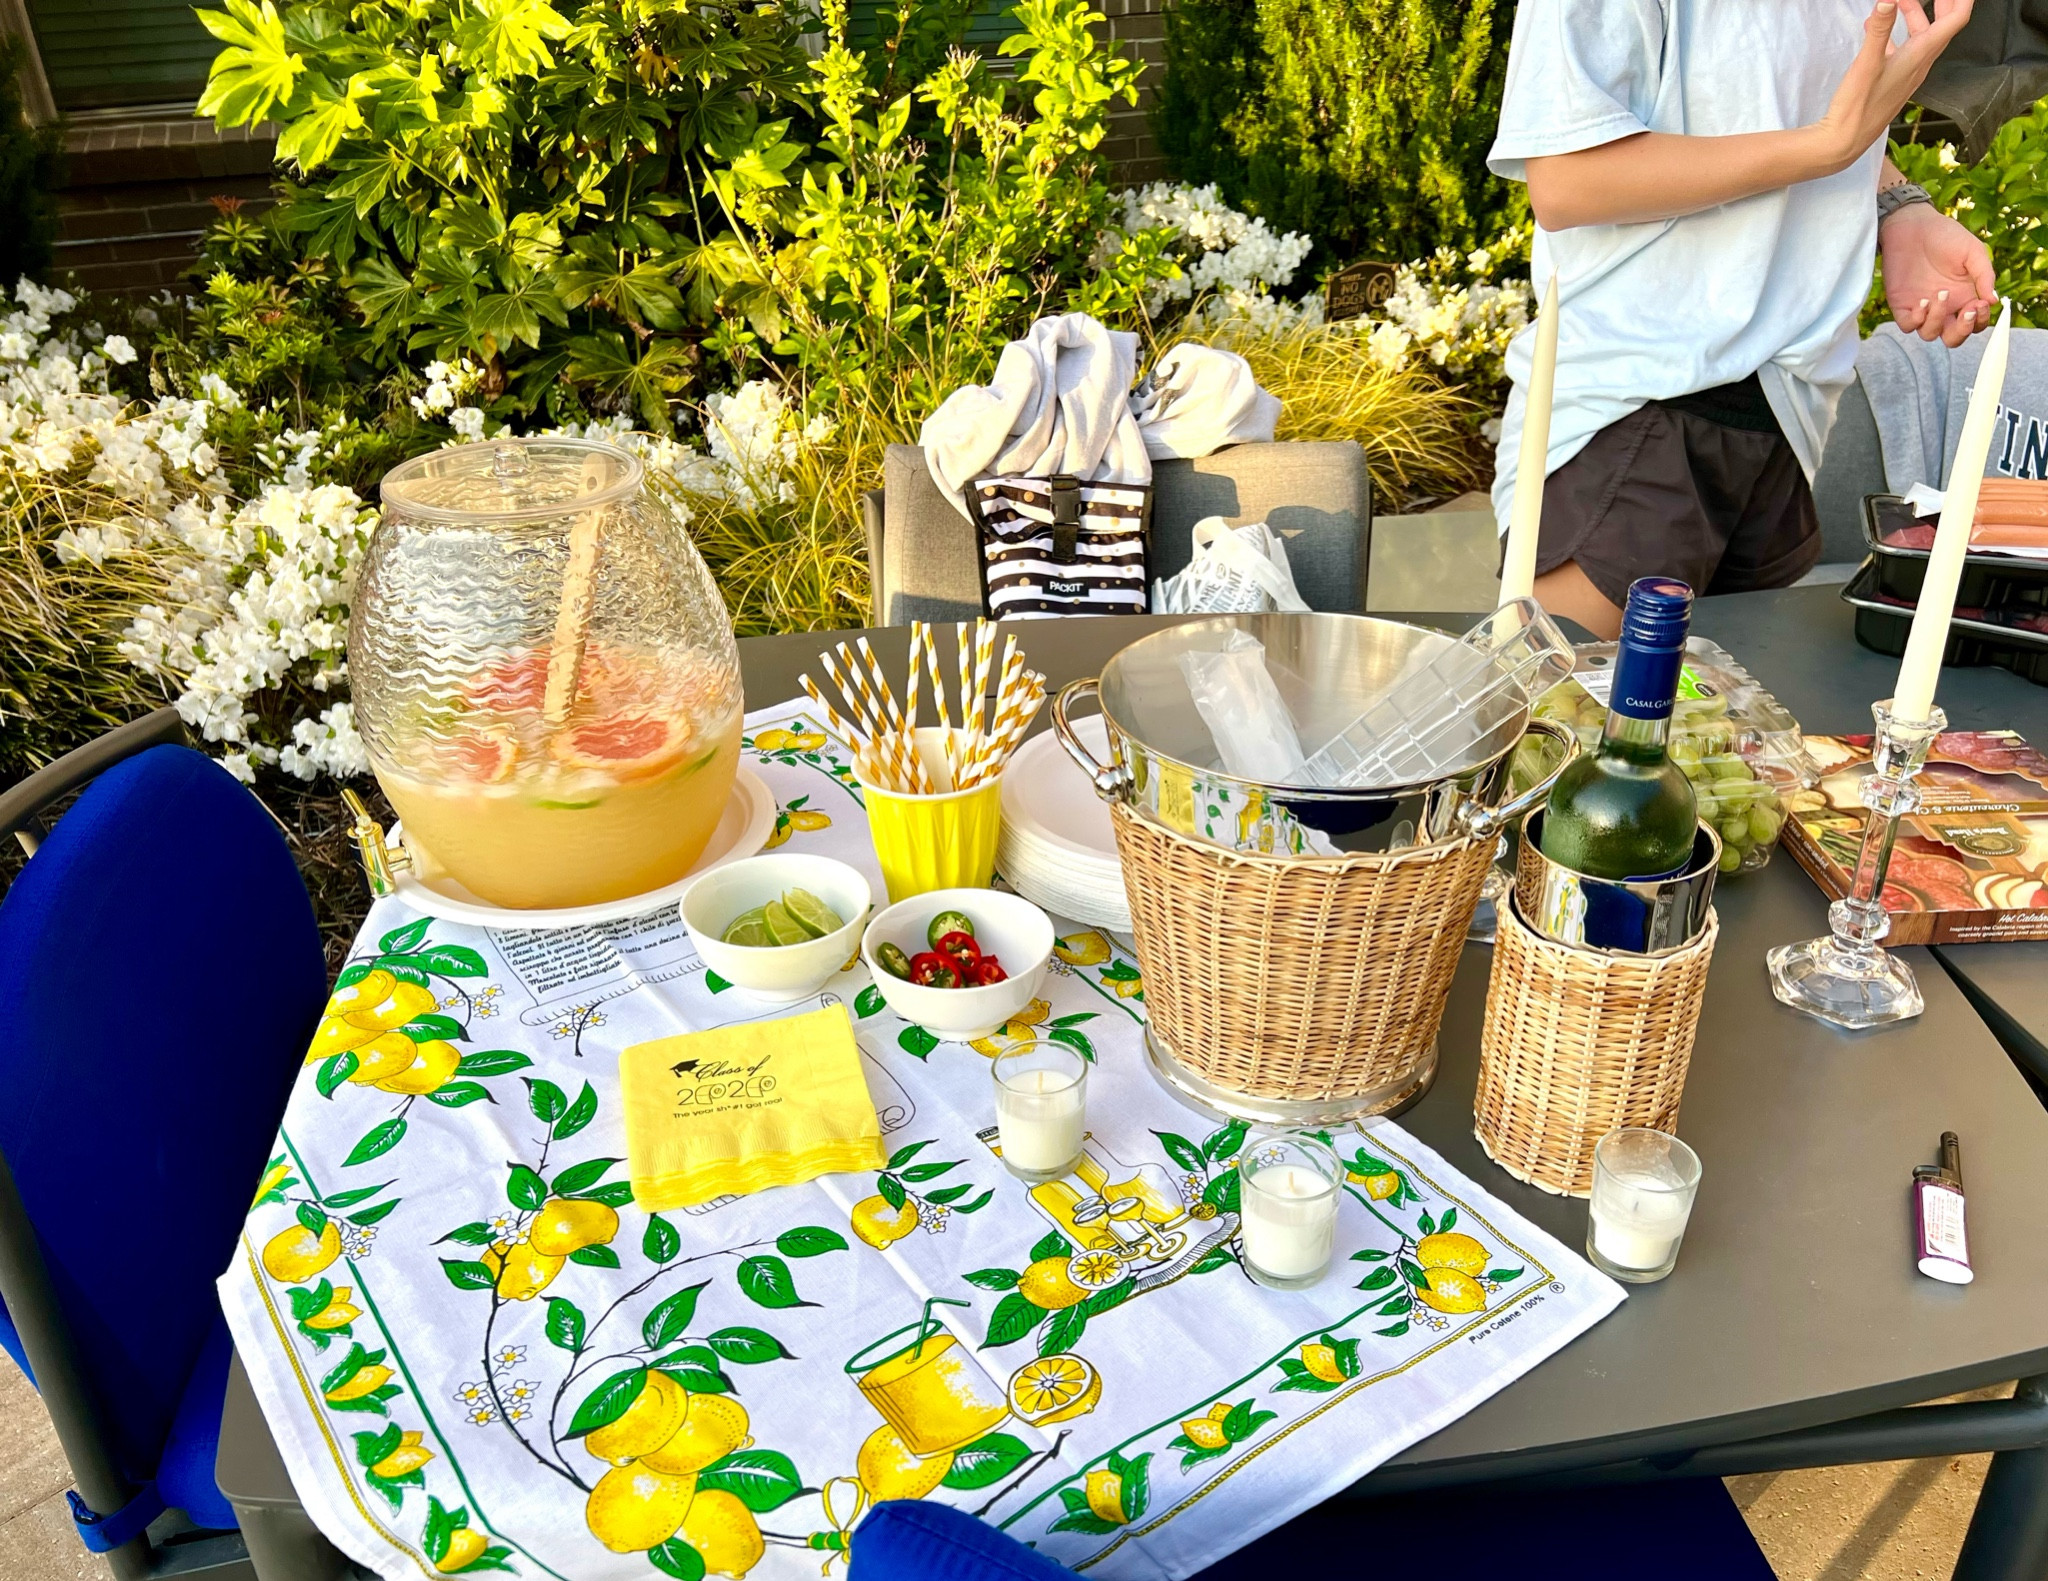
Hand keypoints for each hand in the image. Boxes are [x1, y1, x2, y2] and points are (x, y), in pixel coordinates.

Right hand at [1813, 0, 1975, 173]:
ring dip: (1915, 15)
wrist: (1845, 141)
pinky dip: (1897, 34)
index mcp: (1920, 55)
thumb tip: (1887, 0)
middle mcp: (1921, 64)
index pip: (1956, 19)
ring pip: (1923, 36)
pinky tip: (1876, 31)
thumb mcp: (1867, 63)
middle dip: (1942, 2)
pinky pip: (1905, 50)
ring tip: (1899, 1)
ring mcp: (1909, 73)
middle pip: (1944, 25)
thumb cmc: (1857, 106)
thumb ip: (1879, 29)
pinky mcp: (1895, 81)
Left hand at [1882, 201, 1996, 343]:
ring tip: (1940, 294)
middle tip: (1965, 311)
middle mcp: (1945, 307)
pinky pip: (1908, 326)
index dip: (1979, 321)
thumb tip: (1995, 300)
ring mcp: (1922, 308)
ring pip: (1930, 334)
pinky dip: (1916, 320)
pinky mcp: (1901, 305)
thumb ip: (1984, 276)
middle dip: (1961, 331)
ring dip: (1938, 320)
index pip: (1975, 323)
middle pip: (1953, 337)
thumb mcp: (1973, 252)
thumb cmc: (1946, 236)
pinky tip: (1922, 301)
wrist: (1913, 226)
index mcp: (1965, 296)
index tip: (1980, 304)